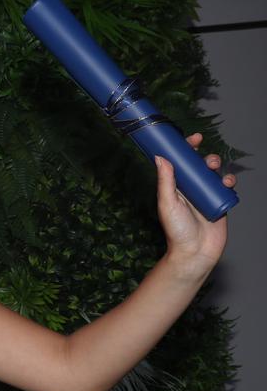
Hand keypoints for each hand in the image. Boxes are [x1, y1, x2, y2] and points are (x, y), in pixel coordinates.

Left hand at [155, 133, 234, 278]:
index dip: (187, 149)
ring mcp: (206, 195)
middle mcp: (191, 189)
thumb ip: (165, 181)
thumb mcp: (168, 203)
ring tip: (215, 170)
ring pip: (215, 174)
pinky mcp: (220, 202)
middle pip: (200, 165)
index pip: (181, 163)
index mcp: (176, 186)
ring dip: (218, 167)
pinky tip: (227, 182)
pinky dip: (228, 181)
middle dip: (206, 157)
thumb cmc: (177, 230)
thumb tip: (160, 157)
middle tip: (207, 159)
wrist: (196, 252)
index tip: (193, 138)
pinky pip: (227, 187)